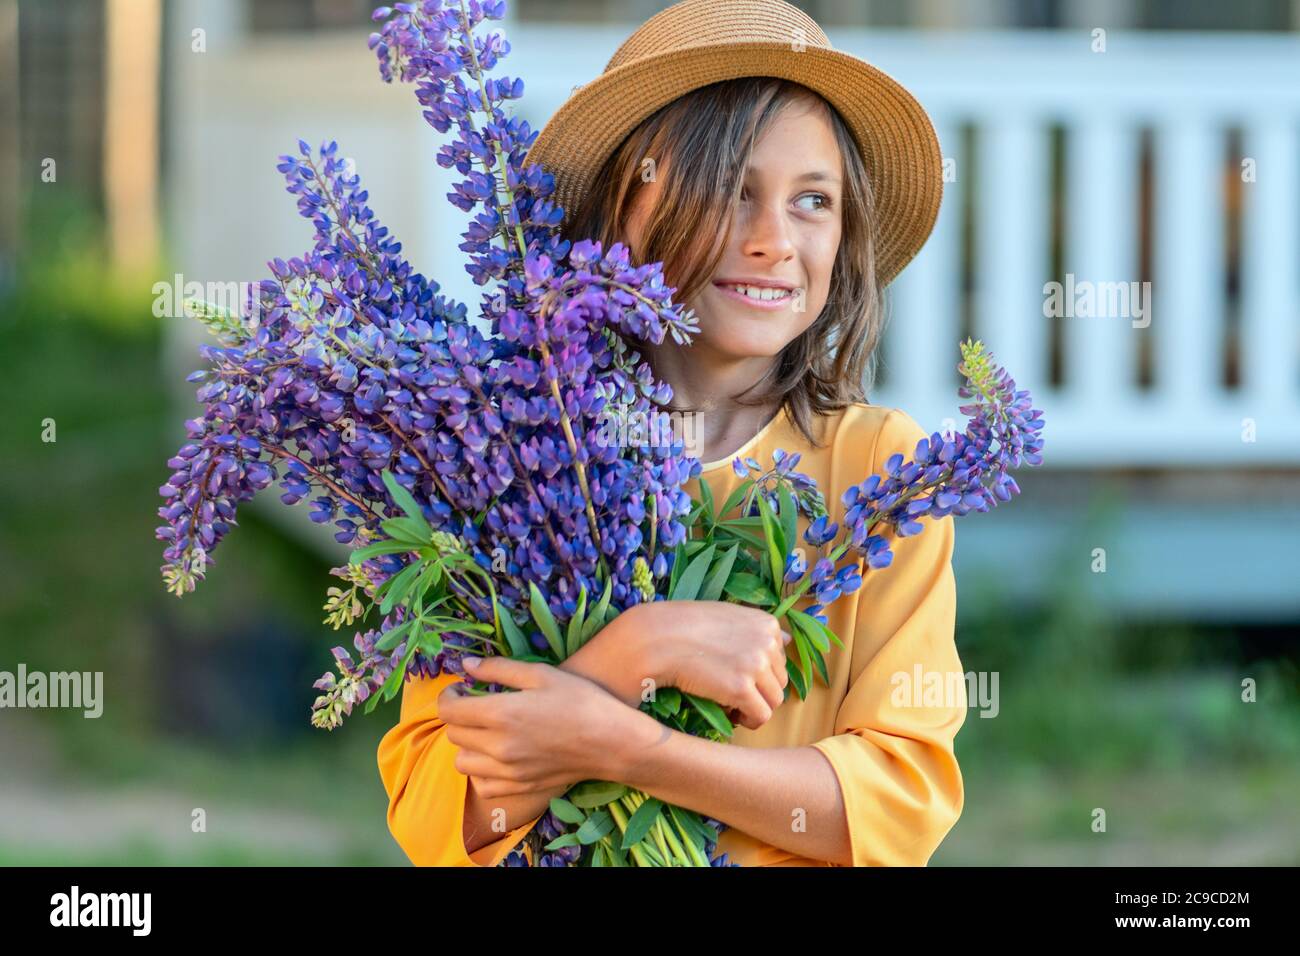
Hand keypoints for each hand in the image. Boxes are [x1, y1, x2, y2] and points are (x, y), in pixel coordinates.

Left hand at [438, 656, 631, 799]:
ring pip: (462, 761)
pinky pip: (481, 784)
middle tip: (475, 703)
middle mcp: (498, 746)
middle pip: (453, 734)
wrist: (612, 742)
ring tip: (485, 730)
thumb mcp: (542, 674)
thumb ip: (499, 669)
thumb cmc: (581, 700)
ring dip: (466, 744)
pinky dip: (480, 770)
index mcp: (501, 713)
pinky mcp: (519, 787)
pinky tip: (496, 755)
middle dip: (458, 715)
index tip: (460, 688)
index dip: (448, 696)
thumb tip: (466, 666)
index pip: (449, 710)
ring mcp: (507, 771)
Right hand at [632, 601, 790, 730]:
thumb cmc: (684, 627)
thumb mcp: (726, 616)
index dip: (758, 673)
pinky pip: (761, 716)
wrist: (655, 638)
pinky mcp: (742, 688)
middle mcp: (767, 641)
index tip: (735, 676)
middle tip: (730, 694)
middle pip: (779, 682)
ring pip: (774, 701)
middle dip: (758, 691)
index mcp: (766, 624)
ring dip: (753, 707)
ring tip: (729, 705)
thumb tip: (787, 640)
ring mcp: (756, 664)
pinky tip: (729, 715)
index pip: (779, 660)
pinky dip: (748, 721)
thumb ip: (754, 629)